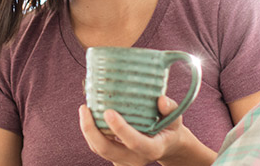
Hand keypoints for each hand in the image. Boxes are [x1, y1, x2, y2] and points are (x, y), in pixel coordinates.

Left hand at [78, 96, 210, 165]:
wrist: (166, 145)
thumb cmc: (168, 128)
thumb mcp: (175, 118)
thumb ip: (170, 109)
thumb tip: (161, 100)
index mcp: (152, 149)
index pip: (134, 142)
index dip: (120, 129)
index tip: (108, 111)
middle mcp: (135, 159)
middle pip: (107, 149)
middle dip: (92, 130)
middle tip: (84, 108)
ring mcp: (123, 160)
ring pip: (99, 148)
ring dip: (88, 130)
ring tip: (84, 109)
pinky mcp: (114, 157)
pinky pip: (98, 146)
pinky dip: (91, 131)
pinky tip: (89, 115)